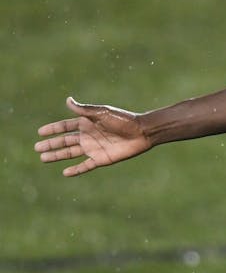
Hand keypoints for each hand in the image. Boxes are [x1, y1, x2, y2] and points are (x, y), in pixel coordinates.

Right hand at [35, 97, 151, 176]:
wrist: (142, 132)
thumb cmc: (123, 120)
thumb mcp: (102, 113)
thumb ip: (84, 110)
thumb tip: (68, 100)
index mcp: (88, 122)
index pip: (66, 126)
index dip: (53, 129)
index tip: (39, 132)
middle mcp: (89, 135)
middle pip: (65, 141)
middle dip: (51, 144)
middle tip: (36, 148)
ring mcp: (94, 148)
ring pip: (71, 153)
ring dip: (57, 155)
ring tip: (43, 158)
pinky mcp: (101, 159)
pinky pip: (85, 166)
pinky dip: (76, 170)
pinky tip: (65, 172)